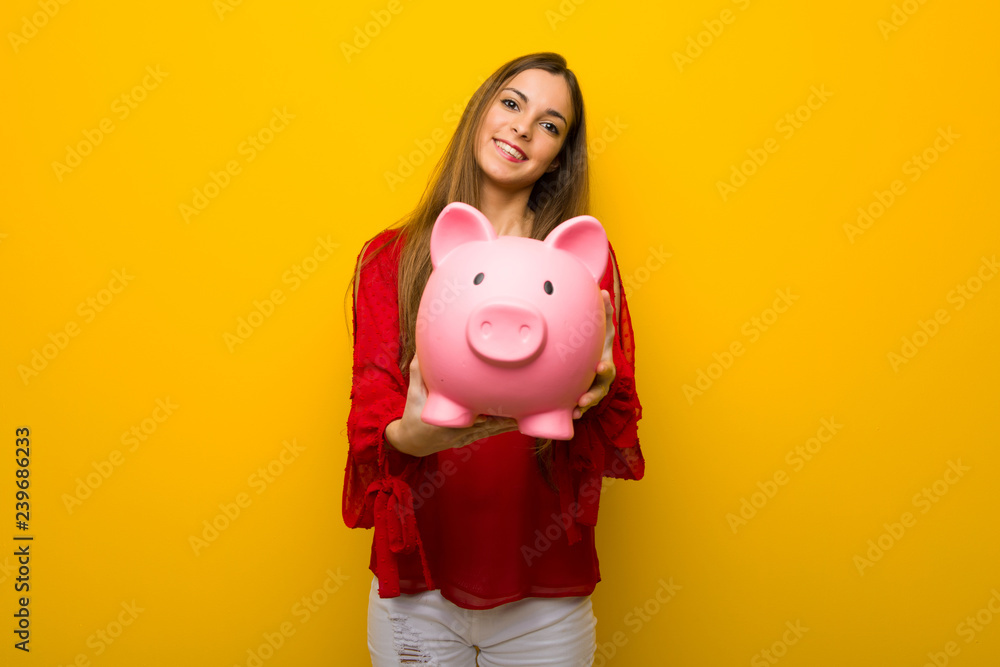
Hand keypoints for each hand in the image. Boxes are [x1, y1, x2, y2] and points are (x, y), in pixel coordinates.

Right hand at [385, 354, 518, 456]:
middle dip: (505, 416)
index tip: (500, 402)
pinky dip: (501, 427)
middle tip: (523, 407)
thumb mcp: (414, 393)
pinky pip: (488, 433)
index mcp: (447, 422)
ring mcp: (465, 437)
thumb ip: (418, 372)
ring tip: (526, 414)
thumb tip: (421, 351)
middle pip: (488, 425)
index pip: (472, 417)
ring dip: (507, 423)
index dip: (489, 413)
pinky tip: (516, 422)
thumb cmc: (413, 415)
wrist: (411, 442)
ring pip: (491, 430)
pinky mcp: (468, 439)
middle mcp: (460, 432)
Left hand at [573, 290, 615, 419]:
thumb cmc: (598, 342)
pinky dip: (577, 412)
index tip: (599, 368)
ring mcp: (595, 387)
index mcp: (605, 360)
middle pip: (600, 389)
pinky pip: (582, 407)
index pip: (607, 365)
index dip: (604, 369)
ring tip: (577, 409)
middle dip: (594, 393)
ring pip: (592, 399)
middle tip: (584, 398)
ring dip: (585, 405)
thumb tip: (603, 291)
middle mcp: (602, 377)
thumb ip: (604, 313)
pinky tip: (571, 416)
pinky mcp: (586, 395)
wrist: (598, 362)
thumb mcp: (603, 329)